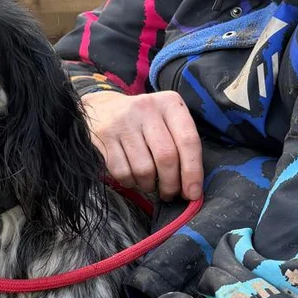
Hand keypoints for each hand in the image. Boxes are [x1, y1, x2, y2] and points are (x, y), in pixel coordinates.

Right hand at [81, 89, 201, 200]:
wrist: (103, 106)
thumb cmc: (145, 121)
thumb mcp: (168, 120)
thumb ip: (183, 147)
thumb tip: (192, 189)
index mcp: (170, 104)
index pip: (188, 141)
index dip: (193, 172)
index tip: (193, 194)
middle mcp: (147, 108)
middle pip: (166, 157)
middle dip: (170, 184)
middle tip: (169, 193)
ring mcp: (123, 122)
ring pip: (144, 169)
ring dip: (149, 185)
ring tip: (149, 183)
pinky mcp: (104, 136)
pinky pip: (122, 172)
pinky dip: (130, 182)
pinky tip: (133, 177)